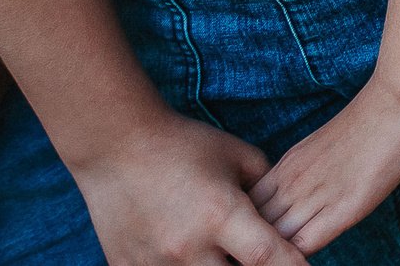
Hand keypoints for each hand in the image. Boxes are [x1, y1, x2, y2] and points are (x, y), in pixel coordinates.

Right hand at [69, 109, 306, 265]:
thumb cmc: (183, 144)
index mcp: (221, 215)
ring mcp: (155, 262)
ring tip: (220, 249)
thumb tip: (284, 212)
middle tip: (258, 254)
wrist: (115, 145)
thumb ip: (266, 188)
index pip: (267, 257)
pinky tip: (186, 250)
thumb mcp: (237, 156)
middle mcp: (189, 247)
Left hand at [251, 79, 399, 254]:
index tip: (259, 238)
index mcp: (287, 165)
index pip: (248, 207)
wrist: (398, 99)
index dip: (250, 226)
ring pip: (272, 240)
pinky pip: (303, 245)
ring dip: (273, 252)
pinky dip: (296, 258)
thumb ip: (309, 170)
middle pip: (253, 227)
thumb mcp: (325, 144)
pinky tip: (299, 261)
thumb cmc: (374, 116)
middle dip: (254, 243)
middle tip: (258, 255)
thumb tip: (309, 193)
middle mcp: (292, 182)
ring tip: (278, 261)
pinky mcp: (342, 209)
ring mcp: (314, 195)